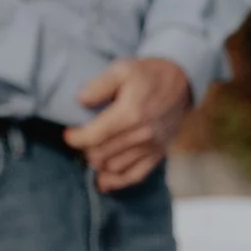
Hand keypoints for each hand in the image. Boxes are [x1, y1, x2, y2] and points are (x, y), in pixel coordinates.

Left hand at [64, 56, 192, 191]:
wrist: (181, 82)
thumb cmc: (147, 74)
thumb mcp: (121, 69)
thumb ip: (99, 85)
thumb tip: (80, 102)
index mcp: (130, 113)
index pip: (92, 137)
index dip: (74, 138)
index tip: (70, 133)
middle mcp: (142, 134)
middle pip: (100, 154)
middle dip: (85, 149)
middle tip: (83, 139)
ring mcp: (151, 146)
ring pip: (114, 167)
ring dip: (99, 163)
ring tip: (93, 151)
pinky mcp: (158, 153)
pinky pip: (136, 176)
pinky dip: (117, 181)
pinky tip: (104, 180)